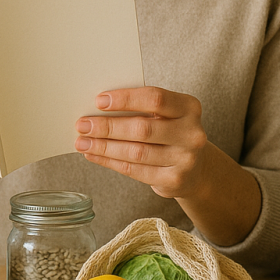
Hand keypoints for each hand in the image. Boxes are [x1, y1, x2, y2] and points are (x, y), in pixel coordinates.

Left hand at [74, 87, 208, 198]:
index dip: (126, 99)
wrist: (196, 167)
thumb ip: (142, 108)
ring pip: (136, 152)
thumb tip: (98, 108)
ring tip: (83, 141)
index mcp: (189, 107)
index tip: (99, 101)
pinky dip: (110, 162)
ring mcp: (185, 159)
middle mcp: (191, 133)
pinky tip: (95, 155)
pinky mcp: (174, 180)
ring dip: (104, 147)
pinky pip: (135, 170)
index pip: (155, 98)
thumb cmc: (171, 132)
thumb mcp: (167, 114)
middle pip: (143, 128)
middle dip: (108, 126)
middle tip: (83, 124)